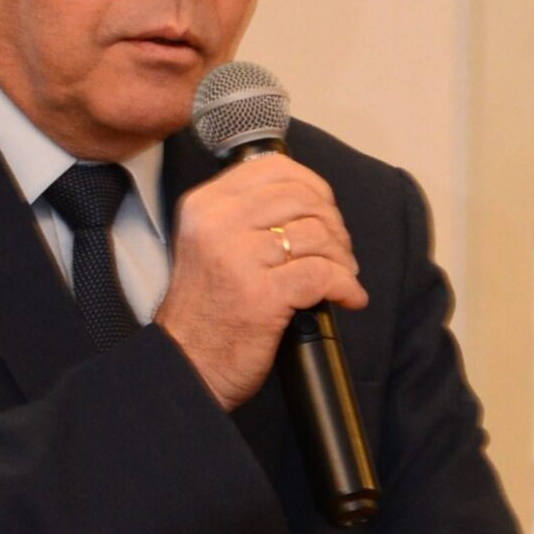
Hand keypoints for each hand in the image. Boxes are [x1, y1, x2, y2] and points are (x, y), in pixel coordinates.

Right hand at [155, 155, 366, 408]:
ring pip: (317, 235)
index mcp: (204, 205)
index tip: (325, 212)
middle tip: (338, 251)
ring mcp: (239, 258)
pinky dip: (346, 287)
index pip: (274, 169)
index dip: (314, 187)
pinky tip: (347, 298)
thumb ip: (244, 215)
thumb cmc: (205, 311)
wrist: (186, 365)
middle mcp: (218, 224)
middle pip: (302, 198)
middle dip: (333, 224)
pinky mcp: (263, 295)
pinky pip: (323, 275)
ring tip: (342, 276)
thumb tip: (308, 201)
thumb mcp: (207, 244)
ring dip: (342, 258)